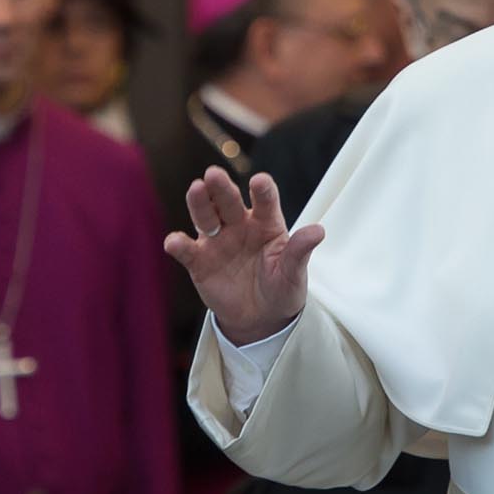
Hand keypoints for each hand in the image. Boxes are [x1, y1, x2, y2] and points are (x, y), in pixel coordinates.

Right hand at [163, 167, 325, 346]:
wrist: (261, 318)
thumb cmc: (281, 288)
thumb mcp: (294, 273)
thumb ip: (299, 251)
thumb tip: (318, 230)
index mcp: (266, 223)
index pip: (266, 200)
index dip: (263, 190)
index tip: (260, 182)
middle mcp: (239, 224)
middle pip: (228, 200)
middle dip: (221, 187)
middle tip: (213, 174)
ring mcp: (217, 241)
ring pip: (205, 216)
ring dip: (199, 202)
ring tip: (196, 189)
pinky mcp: (199, 261)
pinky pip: (186, 250)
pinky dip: (178, 245)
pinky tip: (174, 242)